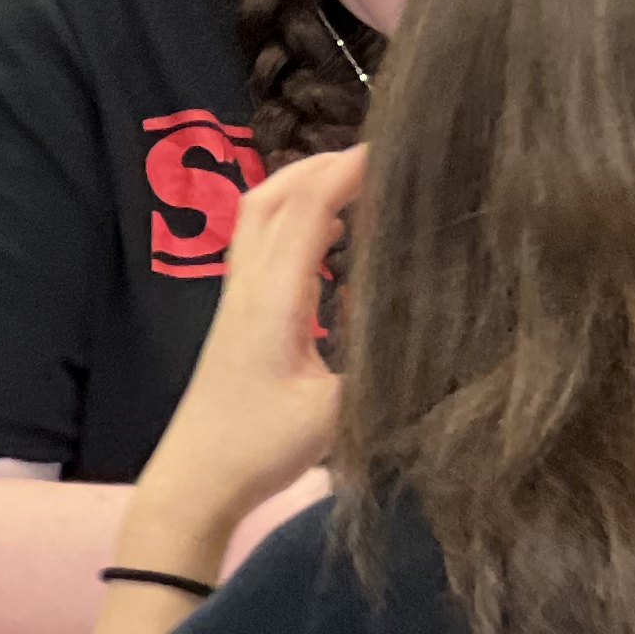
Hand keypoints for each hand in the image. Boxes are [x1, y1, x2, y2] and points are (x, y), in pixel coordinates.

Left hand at [125, 148, 361, 565]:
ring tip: (358, 183)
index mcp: (273, 301)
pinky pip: (261, 246)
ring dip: (303, 187)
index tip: (395, 150)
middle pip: (270, 197)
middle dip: (320, 164)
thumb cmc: (259, 448)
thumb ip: (381, 368)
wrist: (193, 483)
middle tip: (377, 155)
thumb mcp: (335, 415)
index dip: (346, 172)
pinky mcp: (236, 317)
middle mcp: (249, 288)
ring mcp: (237, 300)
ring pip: (259, 218)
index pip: (306, 212)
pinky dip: (296, 220)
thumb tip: (441, 339)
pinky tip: (331, 238)